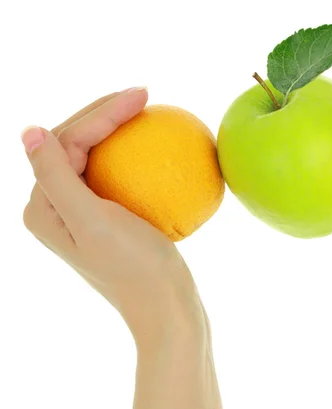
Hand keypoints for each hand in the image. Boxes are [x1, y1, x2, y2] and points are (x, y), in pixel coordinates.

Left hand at [22, 89, 221, 407]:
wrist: (166, 306)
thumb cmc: (134, 268)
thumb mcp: (92, 222)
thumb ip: (56, 178)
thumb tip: (30, 131)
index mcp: (43, 207)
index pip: (66, 142)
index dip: (100, 113)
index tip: (141, 96)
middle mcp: (57, 207)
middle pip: (77, 144)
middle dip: (107, 114)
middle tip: (145, 95)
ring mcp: (84, 212)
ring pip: (98, 155)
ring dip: (122, 130)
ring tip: (150, 111)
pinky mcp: (110, 217)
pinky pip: (119, 174)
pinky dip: (138, 157)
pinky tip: (161, 147)